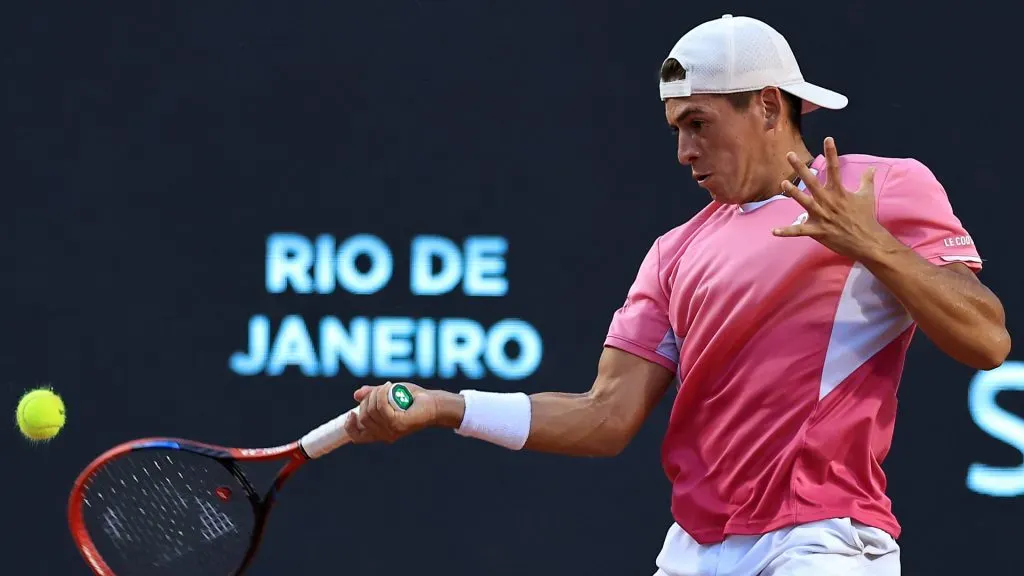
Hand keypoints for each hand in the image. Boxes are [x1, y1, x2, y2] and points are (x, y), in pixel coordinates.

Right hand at [344, 381, 439, 443]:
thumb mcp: (388, 395)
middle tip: (381, 390)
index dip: (350, 426)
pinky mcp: (398, 423)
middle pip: (362, 417)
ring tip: (388, 387)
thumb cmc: (413, 400)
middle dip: (367, 400)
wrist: (434, 403)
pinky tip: (389, 387)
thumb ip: (372, 395)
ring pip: (370, 410)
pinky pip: (381, 406)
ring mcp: (391, 430)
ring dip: (376, 394)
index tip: (352, 414)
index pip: (357, 437)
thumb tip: (356, 395)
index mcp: (380, 432)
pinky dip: (382, 393)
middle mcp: (385, 435)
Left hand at [772, 137, 894, 260]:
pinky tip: (773, 231)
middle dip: (801, 168)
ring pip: (804, 202)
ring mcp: (822, 216)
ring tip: (783, 183)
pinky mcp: (817, 230)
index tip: (827, 138)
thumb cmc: (865, 217)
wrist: (867, 241)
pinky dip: (786, 232)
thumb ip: (867, 180)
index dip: (831, 153)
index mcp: (839, 192)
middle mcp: (828, 201)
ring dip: (794, 193)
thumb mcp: (867, 196)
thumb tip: (873, 167)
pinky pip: (799, 231)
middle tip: (790, 155)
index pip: (835, 168)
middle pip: (812, 182)